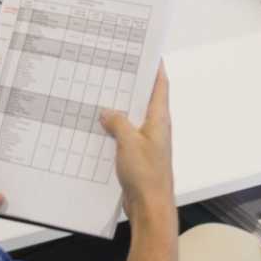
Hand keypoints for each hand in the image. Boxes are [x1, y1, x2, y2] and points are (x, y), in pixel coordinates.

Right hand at [100, 64, 173, 224]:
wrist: (150, 207)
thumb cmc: (146, 176)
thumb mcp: (128, 142)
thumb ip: (118, 122)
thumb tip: (108, 112)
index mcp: (159, 120)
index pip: (160, 86)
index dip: (156, 68)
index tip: (149, 53)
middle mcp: (156, 129)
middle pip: (146, 101)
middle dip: (134, 86)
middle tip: (117, 70)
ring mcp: (148, 143)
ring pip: (133, 119)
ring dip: (121, 110)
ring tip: (103, 96)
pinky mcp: (138, 157)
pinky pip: (126, 137)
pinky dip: (115, 130)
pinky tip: (100, 129)